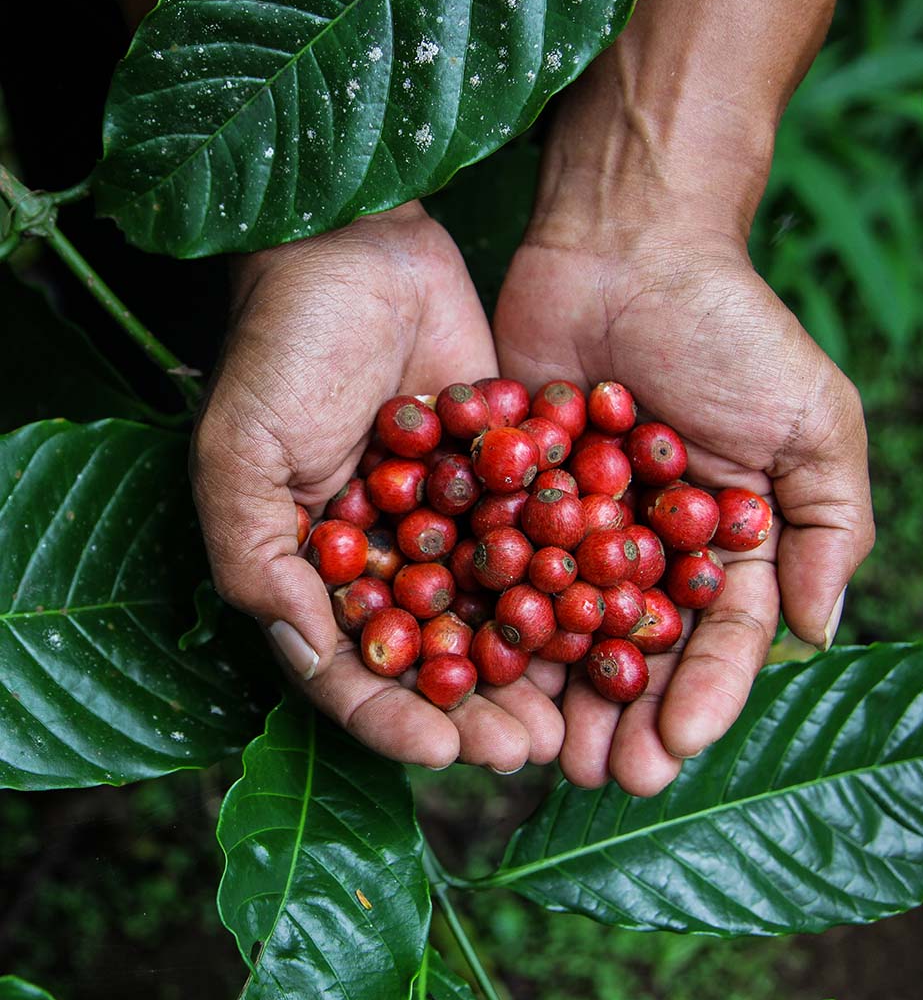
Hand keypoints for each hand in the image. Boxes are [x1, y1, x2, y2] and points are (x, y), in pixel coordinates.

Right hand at [191, 204, 562, 771]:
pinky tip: (604, 619)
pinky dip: (565, 581)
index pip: (351, 665)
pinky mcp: (504, 476)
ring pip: (493, 611)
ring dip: (529, 666)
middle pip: (434, 653)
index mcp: (316, 566)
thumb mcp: (242, 450)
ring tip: (571, 713)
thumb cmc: (283, 346)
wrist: (363, 247)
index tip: (442, 751)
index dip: (392, 715)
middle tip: (525, 751)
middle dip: (475, 707)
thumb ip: (260, 557)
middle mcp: (387, 555)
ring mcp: (449, 519)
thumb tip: (312, 657)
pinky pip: (535, 539)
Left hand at [494, 218, 873, 795]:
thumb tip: (821, 633)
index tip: (681, 748)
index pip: (721, 635)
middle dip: (627, 714)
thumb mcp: (812, 421)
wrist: (629, 246)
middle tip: (606, 777)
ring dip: (559, 692)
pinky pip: (504, 565)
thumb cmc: (732, 328)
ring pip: (566, 625)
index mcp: (724, 541)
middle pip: (637, 649)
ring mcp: (576, 524)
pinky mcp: (511, 494)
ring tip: (546, 754)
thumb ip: (830, 525)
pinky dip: (495, 618)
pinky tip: (482, 671)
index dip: (706, 694)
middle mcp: (648, 546)